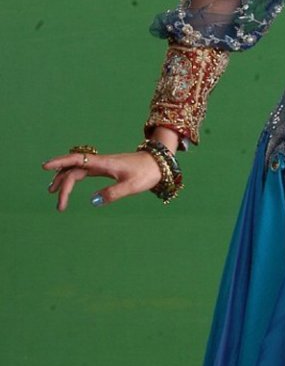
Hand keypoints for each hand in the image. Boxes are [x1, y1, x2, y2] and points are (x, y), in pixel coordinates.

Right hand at [42, 149, 162, 210]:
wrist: (158, 163)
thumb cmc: (146, 173)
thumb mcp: (132, 186)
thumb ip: (113, 193)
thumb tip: (93, 201)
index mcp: (104, 163)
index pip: (77, 160)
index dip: (60, 163)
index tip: (45, 167)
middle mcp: (100, 161)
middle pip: (73, 169)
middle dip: (62, 183)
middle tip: (59, 205)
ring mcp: (101, 164)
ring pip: (76, 169)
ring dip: (64, 179)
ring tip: (54, 193)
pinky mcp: (105, 168)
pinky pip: (83, 170)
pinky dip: (73, 177)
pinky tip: (69, 184)